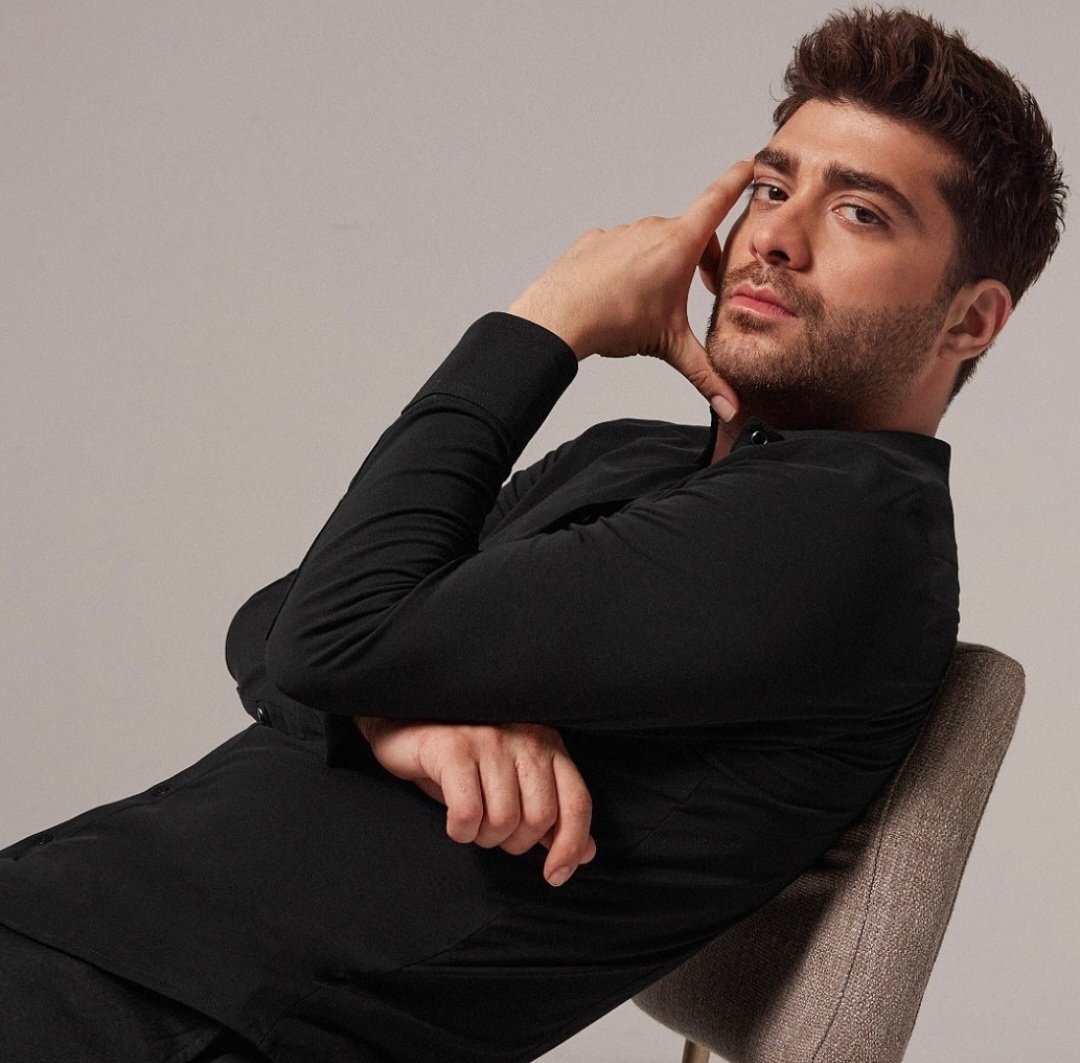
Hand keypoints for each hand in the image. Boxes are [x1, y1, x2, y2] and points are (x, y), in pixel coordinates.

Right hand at [356, 718, 595, 885]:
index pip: (577, 802)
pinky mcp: (455, 748)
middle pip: (539, 819)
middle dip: (513, 843)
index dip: (570, 846)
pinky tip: (453, 821)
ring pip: (503, 820)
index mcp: (548, 747)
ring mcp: (491, 740)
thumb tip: (587, 853)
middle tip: (490, 832)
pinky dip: (460, 829)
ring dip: (483, 837)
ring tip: (469, 822)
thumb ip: (550, 817)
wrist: (407, 725)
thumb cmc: (465, 763)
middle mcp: (526, 739)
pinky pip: (468, 811)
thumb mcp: (512, 786)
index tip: (554, 876)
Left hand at [507, 158, 753, 421]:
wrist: (560, 315)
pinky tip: (620, 294)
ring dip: (663, 262)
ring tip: (654, 300)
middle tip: (701, 290)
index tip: (749, 164)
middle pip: (689, 234)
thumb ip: (704, 374)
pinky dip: (628, 265)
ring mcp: (621, 232)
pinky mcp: (595, 240)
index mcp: (679, 244)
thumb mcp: (670, 347)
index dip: (737, 181)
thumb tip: (730, 406)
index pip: (717, 201)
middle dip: (700, 258)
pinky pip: (621, 248)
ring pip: (653, 241)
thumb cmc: (614, 321)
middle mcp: (651, 229)